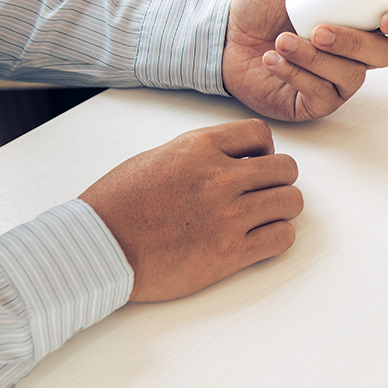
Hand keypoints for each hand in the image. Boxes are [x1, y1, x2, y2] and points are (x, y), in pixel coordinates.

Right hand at [79, 119, 302, 302]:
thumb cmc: (118, 205)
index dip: (263, 149)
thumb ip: (202, 154)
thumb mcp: (159, 157)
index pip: (260, 133)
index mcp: (200, 148)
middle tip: (262, 192)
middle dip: (278, 179)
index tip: (255, 162)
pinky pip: (282, 238)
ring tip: (262, 217)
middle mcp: (219, 177)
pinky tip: (259, 239)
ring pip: (291, 202)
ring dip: (280, 208)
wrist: (96, 249)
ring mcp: (228, 216)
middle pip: (286, 169)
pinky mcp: (230, 253)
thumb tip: (235, 158)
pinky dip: (277, 237)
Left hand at [222, 0, 387, 121]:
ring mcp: (339, 78)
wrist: (226, 30)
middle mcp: (359, 51)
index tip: (386, 19)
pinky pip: (321, 94)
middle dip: (353, 43)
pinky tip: (272, 59)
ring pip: (351, 76)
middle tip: (319, 30)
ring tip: (282, 40)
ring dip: (314, 58)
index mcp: (364, 17)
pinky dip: (295, 74)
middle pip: (384, 55)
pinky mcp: (316, 102)